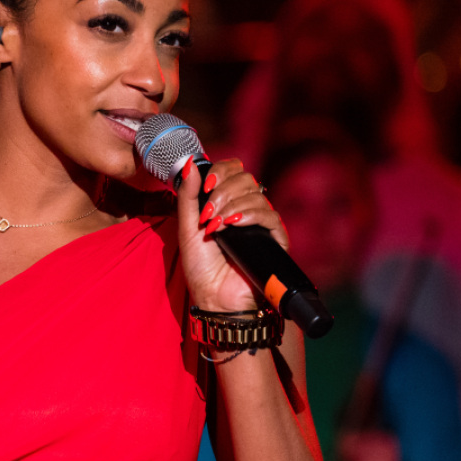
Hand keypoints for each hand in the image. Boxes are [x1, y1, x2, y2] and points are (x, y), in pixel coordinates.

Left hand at [175, 157, 286, 312]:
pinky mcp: (274, 238)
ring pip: (256, 194)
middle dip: (223, 191)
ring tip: (216, 226)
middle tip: (208, 213)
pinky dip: (249, 215)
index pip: (233, 170)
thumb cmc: (200, 266)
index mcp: (227, 203)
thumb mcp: (187, 227)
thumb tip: (189, 164)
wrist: (214, 296)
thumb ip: (188, 196)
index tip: (206, 183)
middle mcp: (246, 209)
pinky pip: (270, 215)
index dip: (222, 170)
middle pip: (245, 178)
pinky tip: (233, 225)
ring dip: (231, 206)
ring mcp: (260, 223)